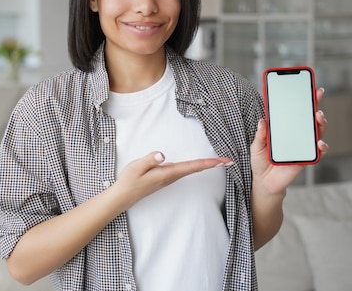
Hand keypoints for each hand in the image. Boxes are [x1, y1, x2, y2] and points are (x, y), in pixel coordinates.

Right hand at [113, 151, 232, 208]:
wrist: (123, 197)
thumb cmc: (129, 181)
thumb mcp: (136, 167)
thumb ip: (149, 160)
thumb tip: (162, 154)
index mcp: (166, 173)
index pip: (191, 167)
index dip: (208, 163)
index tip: (222, 162)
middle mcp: (170, 177)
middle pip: (195, 169)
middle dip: (212, 165)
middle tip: (228, 161)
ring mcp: (168, 178)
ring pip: (190, 170)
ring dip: (204, 166)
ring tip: (217, 161)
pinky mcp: (164, 177)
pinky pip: (184, 171)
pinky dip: (195, 167)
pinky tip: (198, 165)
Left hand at [250, 87, 328, 194]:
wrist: (264, 182)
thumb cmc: (261, 162)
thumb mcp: (256, 146)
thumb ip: (260, 135)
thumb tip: (262, 121)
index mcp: (283, 129)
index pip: (294, 112)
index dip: (300, 100)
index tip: (305, 87)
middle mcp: (296, 135)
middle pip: (308, 118)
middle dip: (314, 105)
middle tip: (317, 95)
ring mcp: (302, 146)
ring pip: (316, 132)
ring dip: (320, 123)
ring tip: (318, 116)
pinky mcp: (306, 159)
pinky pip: (318, 152)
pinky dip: (320, 146)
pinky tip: (320, 143)